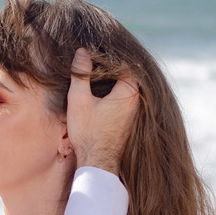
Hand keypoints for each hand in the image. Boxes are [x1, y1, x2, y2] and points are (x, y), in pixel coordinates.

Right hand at [66, 48, 138, 175]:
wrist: (97, 163)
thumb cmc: (88, 133)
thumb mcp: (79, 100)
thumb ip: (81, 74)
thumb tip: (82, 52)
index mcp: (128, 93)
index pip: (126, 64)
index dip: (111, 56)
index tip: (97, 51)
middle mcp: (136, 102)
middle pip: (128, 75)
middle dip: (113, 67)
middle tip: (95, 59)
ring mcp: (134, 113)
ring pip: (127, 89)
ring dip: (114, 81)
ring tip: (95, 73)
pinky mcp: (129, 122)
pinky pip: (124, 100)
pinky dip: (115, 93)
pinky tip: (100, 94)